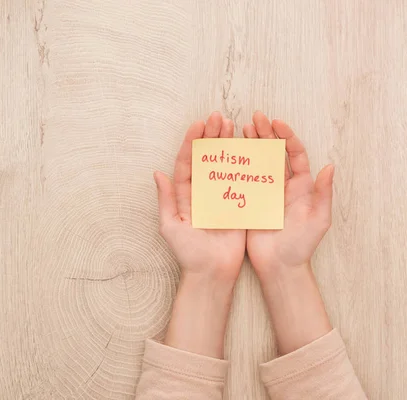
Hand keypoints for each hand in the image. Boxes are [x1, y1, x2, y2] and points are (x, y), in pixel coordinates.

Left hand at [154, 112, 245, 283]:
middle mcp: (203, 192)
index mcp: (185, 195)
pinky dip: (244, 164)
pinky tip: (249, 147)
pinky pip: (241, 180)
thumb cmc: (188, 253)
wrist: (212, 273)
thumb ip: (166, 200)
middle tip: (219, 118)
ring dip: (228, 145)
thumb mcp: (171, 227)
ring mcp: (221, 196)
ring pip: (225, 164)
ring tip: (232, 125)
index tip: (199, 125)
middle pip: (207, 158)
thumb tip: (157, 173)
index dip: (192, 142)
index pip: (188, 162)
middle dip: (212, 137)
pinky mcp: (238, 204)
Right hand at [242, 111, 333, 280]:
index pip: (295, 154)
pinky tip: (229, 152)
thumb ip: (323, 194)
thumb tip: (330, 166)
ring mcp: (266, 193)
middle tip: (255, 118)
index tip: (277, 123)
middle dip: (266, 134)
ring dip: (251, 144)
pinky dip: (238, 165)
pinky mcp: (251, 202)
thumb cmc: (302, 245)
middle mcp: (284, 186)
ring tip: (241, 128)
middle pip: (275, 153)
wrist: (281, 267)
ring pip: (258, 162)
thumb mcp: (319, 220)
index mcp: (302, 186)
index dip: (287, 136)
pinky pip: (244, 179)